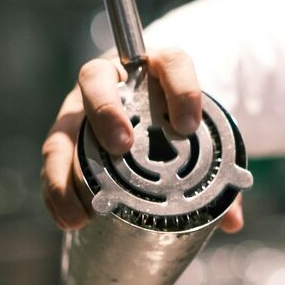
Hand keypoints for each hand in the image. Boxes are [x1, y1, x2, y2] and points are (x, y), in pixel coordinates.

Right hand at [41, 48, 243, 232]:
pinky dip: (57, 194)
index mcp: (154, 71)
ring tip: (85, 209)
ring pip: (64, 131)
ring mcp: (81, 112)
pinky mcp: (64, 141)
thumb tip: (231, 221)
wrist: (146, 113)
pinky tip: (69, 219)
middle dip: (106, 113)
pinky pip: (53, 165)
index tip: (190, 125)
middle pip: (96, 81)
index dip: (182, 88)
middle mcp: (110, 83)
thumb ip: (215, 176)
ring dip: (67, 171)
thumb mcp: (196, 141)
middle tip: (123, 147)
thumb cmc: (173, 124)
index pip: (171, 63)